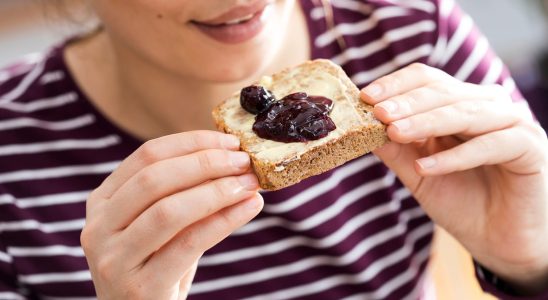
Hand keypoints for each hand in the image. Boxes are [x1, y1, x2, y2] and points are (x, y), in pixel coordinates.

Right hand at [80, 131, 262, 298]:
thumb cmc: (158, 265)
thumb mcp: (161, 225)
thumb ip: (184, 193)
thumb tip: (233, 159)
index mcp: (103, 202)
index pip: (147, 156)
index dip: (192, 143)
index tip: (230, 142)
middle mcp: (99, 227)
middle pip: (154, 179)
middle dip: (205, 163)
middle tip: (243, 161)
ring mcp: (113, 259)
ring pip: (169, 211)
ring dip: (217, 191)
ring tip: (250, 184)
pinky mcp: (138, 287)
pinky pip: (188, 244)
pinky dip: (224, 221)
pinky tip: (249, 208)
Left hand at [361, 63, 547, 293]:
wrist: (498, 240)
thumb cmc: (459, 200)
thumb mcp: (418, 173)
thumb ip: (395, 149)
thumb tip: (360, 127)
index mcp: (460, 103)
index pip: (427, 80)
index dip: (396, 85)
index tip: (365, 97)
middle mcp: (487, 105)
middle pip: (443, 91)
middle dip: (407, 103)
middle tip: (379, 113)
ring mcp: (511, 123)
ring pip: (465, 113)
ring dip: (427, 123)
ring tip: (395, 133)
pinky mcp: (530, 148)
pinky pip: (490, 145)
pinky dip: (456, 156)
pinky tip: (426, 166)